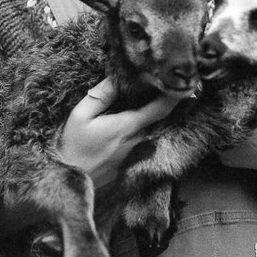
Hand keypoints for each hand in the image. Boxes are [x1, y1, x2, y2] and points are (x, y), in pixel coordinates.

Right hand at [55, 77, 188, 188]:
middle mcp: (139, 141)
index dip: (175, 96)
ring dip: (161, 113)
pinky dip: (151, 125)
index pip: (160, 109)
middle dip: (170, 101)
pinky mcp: (135, 160)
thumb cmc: (73, 145)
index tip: (185, 81)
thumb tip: (116, 78)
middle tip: (175, 82)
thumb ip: (100, 96)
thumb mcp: (80, 116)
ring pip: (156, 128)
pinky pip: (148, 138)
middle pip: (163, 118)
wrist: (71, 178)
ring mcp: (139, 152)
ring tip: (164, 94)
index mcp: (128, 127)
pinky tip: (146, 115)